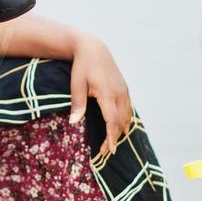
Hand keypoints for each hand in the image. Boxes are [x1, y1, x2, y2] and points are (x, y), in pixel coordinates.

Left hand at [68, 35, 131, 157]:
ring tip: (111, 143)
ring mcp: (124, 91)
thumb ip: (78, 104)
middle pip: (121, 122)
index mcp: (107, 94)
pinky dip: (125, 121)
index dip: (111, 137)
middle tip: (105, 151)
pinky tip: (119, 128)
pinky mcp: (124, 89)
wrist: (94, 49)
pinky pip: (128, 109)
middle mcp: (119, 93)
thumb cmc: (82, 67)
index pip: (112, 121)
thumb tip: (73, 123)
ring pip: (127, 116)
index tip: (108, 150)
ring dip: (121, 131)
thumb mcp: (77, 85)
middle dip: (115, 138)